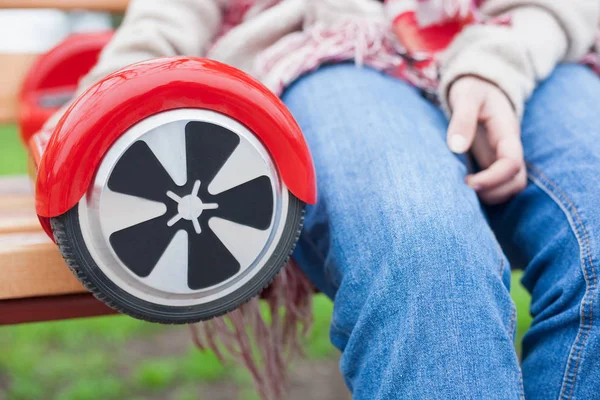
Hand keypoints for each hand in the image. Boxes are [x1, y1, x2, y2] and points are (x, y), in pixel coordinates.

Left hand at [446, 76, 526, 204]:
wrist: (480, 85)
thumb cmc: (473, 89)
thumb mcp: (467, 97)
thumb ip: (462, 119)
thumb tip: (456, 147)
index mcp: (506, 133)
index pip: (511, 164)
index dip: (493, 179)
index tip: (468, 182)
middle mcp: (509, 149)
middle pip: (517, 182)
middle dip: (494, 192)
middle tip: (465, 188)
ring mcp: (502, 157)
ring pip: (510, 188)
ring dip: (491, 196)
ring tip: (463, 189)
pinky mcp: (493, 162)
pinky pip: (498, 186)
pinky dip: (486, 193)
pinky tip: (463, 187)